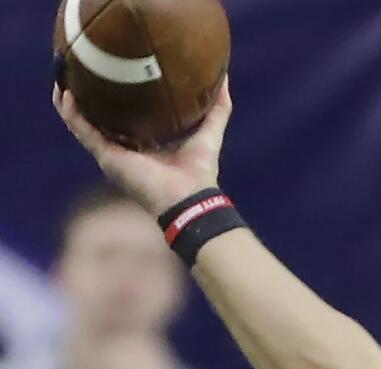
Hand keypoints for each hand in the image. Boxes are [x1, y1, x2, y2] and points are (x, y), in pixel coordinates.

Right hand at [51, 78, 232, 215]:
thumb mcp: (210, 132)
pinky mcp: (106, 157)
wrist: (188, 198)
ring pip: (83, 122)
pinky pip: (82, 130)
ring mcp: (113, 153)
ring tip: (64, 75)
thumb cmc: (200, 172)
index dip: (121, 96)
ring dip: (71, 100)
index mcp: (146, 143)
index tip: (116, 72)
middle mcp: (126, 148)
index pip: (129, 116)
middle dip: (91, 95)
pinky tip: (64, 92)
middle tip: (85, 67)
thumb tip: (224, 78)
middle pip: (101, 117)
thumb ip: (218, 108)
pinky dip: (71, 113)